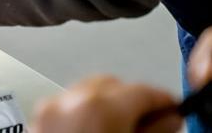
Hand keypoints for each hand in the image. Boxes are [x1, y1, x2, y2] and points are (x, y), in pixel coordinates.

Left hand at [32, 75, 180, 132]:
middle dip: (132, 100)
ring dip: (108, 106)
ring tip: (124, 128)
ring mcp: (48, 109)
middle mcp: (69, 100)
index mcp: (99, 108)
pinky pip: (68, 105)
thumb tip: (170, 118)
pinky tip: (97, 131)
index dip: (163, 100)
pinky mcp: (36, 120)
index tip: (174, 110)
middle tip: (152, 122)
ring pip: (87, 91)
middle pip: (111, 83)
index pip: (142, 90)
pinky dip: (85, 113)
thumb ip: (156, 131)